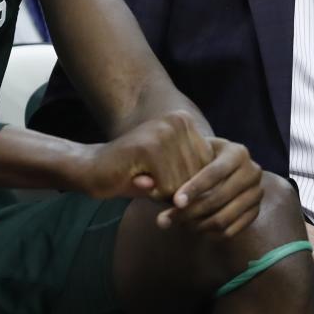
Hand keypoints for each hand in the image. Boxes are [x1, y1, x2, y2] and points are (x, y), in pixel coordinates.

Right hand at [78, 111, 213, 202]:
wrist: (91, 169)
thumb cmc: (134, 175)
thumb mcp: (172, 172)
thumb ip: (196, 175)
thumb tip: (221, 192)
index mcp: (185, 121)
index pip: (208, 167)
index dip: (187, 183)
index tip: (163, 174)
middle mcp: (177, 120)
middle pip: (197, 176)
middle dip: (176, 189)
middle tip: (151, 178)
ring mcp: (163, 131)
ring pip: (183, 184)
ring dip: (163, 192)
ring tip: (144, 177)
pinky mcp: (148, 147)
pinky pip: (166, 187)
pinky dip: (152, 194)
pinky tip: (137, 179)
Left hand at [158, 138, 263, 237]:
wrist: (225, 165)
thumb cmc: (201, 157)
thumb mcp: (192, 153)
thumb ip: (172, 166)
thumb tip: (145, 186)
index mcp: (237, 152)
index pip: (214, 173)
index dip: (194, 188)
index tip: (175, 202)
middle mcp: (252, 172)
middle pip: (219, 198)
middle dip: (189, 212)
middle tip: (164, 219)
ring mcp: (256, 193)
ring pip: (224, 219)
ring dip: (196, 226)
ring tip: (176, 224)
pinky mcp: (255, 212)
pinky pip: (231, 231)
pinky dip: (209, 234)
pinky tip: (192, 229)